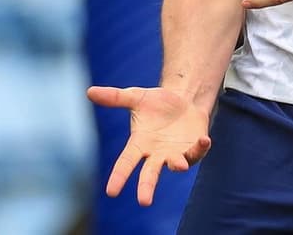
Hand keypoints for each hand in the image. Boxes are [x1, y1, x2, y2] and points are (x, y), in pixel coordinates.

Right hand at [86, 85, 211, 205]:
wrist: (183, 99)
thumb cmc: (157, 102)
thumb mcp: (135, 97)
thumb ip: (114, 97)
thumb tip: (89, 91)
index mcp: (139, 144)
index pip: (126, 162)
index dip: (119, 176)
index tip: (111, 192)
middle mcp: (156, 154)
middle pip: (149, 173)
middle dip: (147, 187)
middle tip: (144, 201)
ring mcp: (175, 153)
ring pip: (175, 164)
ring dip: (177, 164)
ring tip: (179, 165)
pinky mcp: (193, 149)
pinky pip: (197, 152)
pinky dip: (200, 148)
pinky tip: (204, 140)